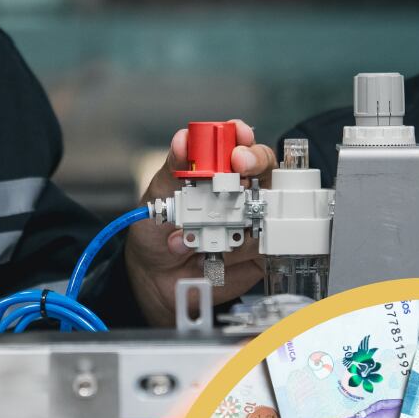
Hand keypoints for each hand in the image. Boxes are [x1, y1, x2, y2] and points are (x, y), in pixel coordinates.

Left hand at [124, 121, 276, 326]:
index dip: (243, 139)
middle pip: (265, 170)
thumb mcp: (159, 197)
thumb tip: (183, 140)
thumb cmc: (157, 232)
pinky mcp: (259, 252)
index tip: (238, 139)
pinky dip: (236, 250)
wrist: (154, 278)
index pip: (239, 146)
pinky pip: (261, 245)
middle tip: (239, 168)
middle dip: (255, 166)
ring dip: (230, 220)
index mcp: (217, 172)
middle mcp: (240, 193)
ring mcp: (253, 221)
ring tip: (194, 236)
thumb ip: (174, 169)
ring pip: (263, 208)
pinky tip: (212, 255)